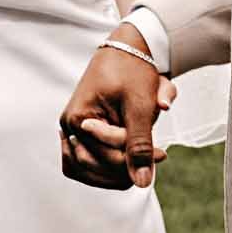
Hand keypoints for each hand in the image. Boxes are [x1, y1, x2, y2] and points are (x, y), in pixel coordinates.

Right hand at [60, 28, 177, 190]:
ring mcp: (71, 131)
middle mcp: (68, 127)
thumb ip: (139, 145)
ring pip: (87, 171)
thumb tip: (143, 183)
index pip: (105, 158)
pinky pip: (85, 164)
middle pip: (94, 168)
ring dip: (116, 170)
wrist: (128, 50)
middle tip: (156, 155)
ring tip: (142, 158)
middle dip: (126, 166)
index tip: (163, 153)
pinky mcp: (78, 133)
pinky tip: (126, 163)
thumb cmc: (134, 72)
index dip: (135, 160)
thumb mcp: (140, 108)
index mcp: (78, 119)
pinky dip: (106, 168)